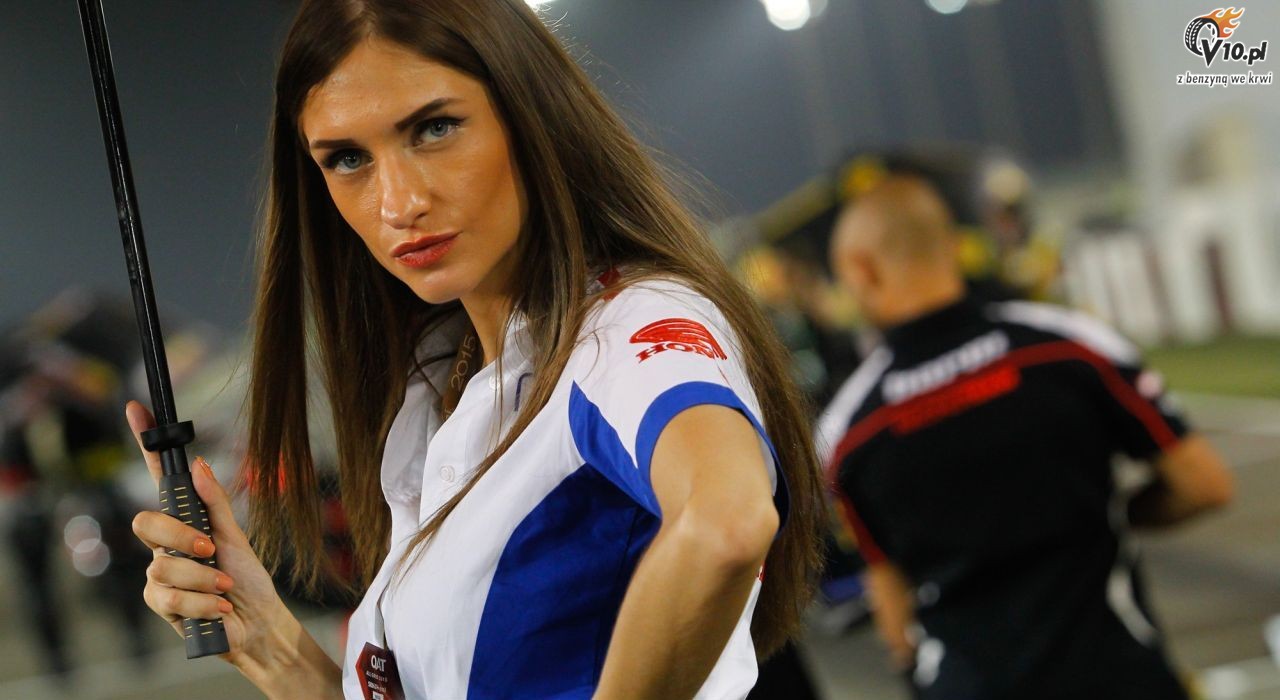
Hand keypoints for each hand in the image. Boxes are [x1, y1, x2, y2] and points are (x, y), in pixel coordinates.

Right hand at [126, 401, 291, 668]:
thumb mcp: (237, 537)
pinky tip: (218, 608)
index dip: (147, 445)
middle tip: (211, 551)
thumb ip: (216, 503)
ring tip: (225, 589)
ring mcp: (159, 573)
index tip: (138, 409)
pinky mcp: (160, 602)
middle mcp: (165, 544)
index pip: (160, 478)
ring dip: (204, 579)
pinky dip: (203, 602)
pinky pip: (170, 595)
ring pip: (164, 564)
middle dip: (180, 536)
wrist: (257, 623)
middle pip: (147, 522)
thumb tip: (200, 464)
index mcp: (185, 521)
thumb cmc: (248, 578)